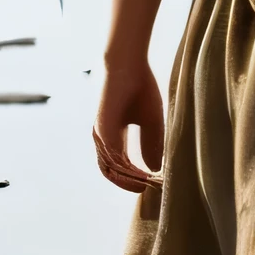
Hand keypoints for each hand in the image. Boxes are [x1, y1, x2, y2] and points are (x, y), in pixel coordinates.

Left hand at [94, 61, 164, 191]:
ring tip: (145, 185)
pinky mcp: (102, 128)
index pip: (119, 164)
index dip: (133, 177)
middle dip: (129, 183)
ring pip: (108, 167)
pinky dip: (124, 169)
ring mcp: (100, 133)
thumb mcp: (151, 122)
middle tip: (147, 189)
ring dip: (127, 180)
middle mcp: (103, 137)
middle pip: (111, 170)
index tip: (151, 184)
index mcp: (114, 135)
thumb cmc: (140, 87)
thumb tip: (154, 169)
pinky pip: (110, 157)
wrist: (128, 64)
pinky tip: (139, 174)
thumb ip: (151, 145)